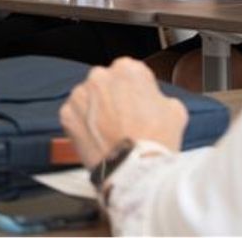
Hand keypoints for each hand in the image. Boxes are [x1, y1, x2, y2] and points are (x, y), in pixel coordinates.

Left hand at [58, 57, 187, 168]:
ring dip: (96, 110)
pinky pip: (74, 115)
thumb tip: (153, 100)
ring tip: (110, 132)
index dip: (135, 90)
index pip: (129, 72)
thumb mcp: (175, 110)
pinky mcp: (66, 114)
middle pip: (105, 83)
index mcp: (128, 69)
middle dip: (112, 97)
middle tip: (124, 120)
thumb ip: (159, 96)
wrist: (135, 171)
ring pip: (88, 98)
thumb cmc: (156, 141)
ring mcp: (80, 94)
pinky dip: (82, 125)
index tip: (138, 103)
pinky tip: (97, 138)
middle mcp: (100, 76)